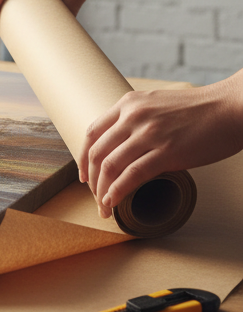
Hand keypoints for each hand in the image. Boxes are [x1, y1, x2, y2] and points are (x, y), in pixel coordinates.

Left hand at [81, 75, 242, 216]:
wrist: (231, 107)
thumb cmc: (199, 110)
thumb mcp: (157, 105)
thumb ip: (136, 119)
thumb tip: (122, 146)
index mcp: (128, 104)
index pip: (91, 133)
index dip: (83, 158)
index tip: (84, 175)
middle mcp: (133, 116)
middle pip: (97, 152)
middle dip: (91, 180)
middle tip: (94, 196)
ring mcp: (149, 134)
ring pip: (110, 166)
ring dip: (102, 192)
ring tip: (104, 207)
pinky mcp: (167, 152)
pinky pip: (132, 176)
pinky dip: (117, 193)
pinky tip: (113, 203)